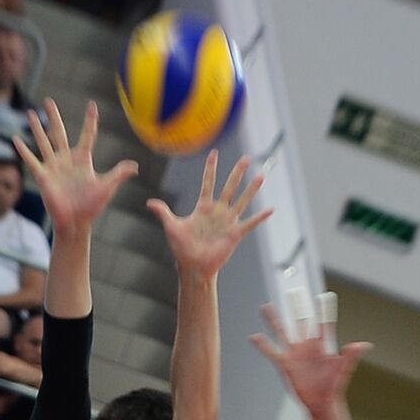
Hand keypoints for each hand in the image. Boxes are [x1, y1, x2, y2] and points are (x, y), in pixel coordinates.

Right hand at [14, 99, 137, 235]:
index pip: (87, 135)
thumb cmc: (92, 207)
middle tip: (49, 100)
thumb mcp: (107, 187)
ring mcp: (54, 167)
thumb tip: (135, 166)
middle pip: (59, 133)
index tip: (92, 106)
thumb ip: (119, 174)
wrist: (76, 223)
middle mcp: (67, 160)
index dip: (90, 121)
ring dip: (37, 128)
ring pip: (44, 142)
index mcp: (83, 160)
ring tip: (30, 113)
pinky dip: (24, 151)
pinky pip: (32, 161)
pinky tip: (16, 139)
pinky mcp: (43, 177)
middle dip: (54, 117)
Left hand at [148, 151, 271, 280]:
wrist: (193, 267)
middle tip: (247, 158)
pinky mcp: (235, 234)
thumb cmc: (182, 249)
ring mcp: (228, 222)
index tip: (214, 153)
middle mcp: (218, 211)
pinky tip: (271, 209)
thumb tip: (149, 202)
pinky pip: (250, 223)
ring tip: (261, 176)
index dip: (211, 168)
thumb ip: (163, 212)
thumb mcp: (172, 227)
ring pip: (242, 201)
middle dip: (238, 172)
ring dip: (252, 189)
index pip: (208, 183)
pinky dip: (260, 217)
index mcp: (203, 207)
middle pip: (230, 187)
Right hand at [251, 302, 371, 416]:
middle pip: (301, 322)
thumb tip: (365, 344)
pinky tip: (254, 336)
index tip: (325, 296)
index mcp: (322, 346)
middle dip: (298, 308)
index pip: (324, 324)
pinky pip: (272, 352)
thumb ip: (351, 356)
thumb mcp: (343, 370)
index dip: (325, 311)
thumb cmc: (334, 386)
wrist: (321, 403)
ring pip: (283, 332)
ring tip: (267, 306)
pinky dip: (263, 345)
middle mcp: (307, 346)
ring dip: (275, 320)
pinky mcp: (285, 364)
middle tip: (294, 292)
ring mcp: (295, 354)